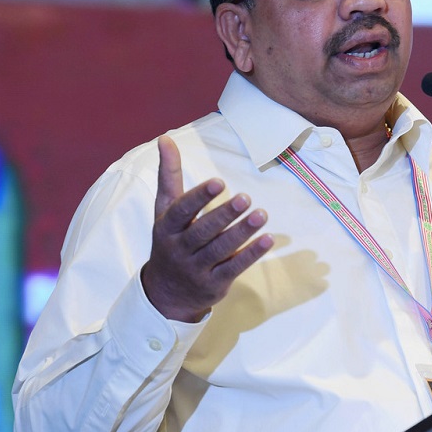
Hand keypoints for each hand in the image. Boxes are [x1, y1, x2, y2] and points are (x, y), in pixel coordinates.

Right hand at [141, 136, 273, 322]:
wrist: (166, 293)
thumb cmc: (170, 241)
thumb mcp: (164, 210)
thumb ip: (169, 176)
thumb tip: (165, 138)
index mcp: (166, 227)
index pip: (181, 210)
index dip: (199, 197)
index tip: (219, 182)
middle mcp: (179, 248)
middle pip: (202, 231)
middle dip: (224, 215)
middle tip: (246, 198)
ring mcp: (196, 268)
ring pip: (220, 249)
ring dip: (242, 232)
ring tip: (262, 214)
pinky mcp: (214, 284)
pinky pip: (233, 268)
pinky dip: (251, 254)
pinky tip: (267, 239)